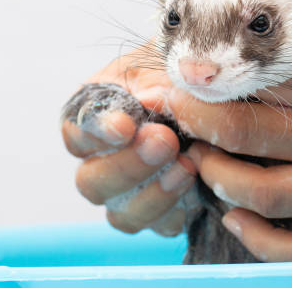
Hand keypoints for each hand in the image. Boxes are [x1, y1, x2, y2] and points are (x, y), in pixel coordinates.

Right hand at [61, 48, 196, 236]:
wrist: (214, 93)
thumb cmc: (180, 75)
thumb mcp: (165, 65)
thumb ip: (153, 84)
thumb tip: (150, 102)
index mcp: (94, 117)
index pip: (77, 131)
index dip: (97, 132)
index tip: (125, 127)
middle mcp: (102, 161)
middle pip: (91, 182)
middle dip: (128, 165)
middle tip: (164, 141)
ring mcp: (130, 192)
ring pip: (121, 214)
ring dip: (153, 194)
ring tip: (186, 165)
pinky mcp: (163, 212)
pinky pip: (161, 226)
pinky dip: (177, 210)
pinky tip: (195, 186)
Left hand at [154, 18, 291, 260]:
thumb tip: (273, 37)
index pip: (255, 85)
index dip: (205, 85)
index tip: (177, 82)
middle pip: (248, 135)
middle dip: (197, 125)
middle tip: (175, 118)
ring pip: (265, 194)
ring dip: (219, 179)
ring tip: (203, 163)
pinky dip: (262, 240)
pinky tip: (238, 218)